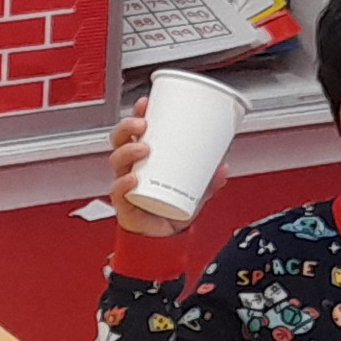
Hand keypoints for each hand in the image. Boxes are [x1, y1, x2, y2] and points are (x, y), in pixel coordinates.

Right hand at [108, 104, 198, 237]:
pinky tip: (132, 179)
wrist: (163, 238)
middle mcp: (130, 167)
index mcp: (142, 157)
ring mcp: (124, 184)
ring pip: (117, 160)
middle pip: (119, 139)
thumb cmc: (171, 208)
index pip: (134, 130)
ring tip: (144, 147)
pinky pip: (118, 191)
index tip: (147, 102)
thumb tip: (223, 168)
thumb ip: (208, 180)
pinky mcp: (124, 203)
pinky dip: (123, 184)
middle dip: (128, 126)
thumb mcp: (194, 190)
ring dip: (128, 150)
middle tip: (144, 124)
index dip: (137, 114)